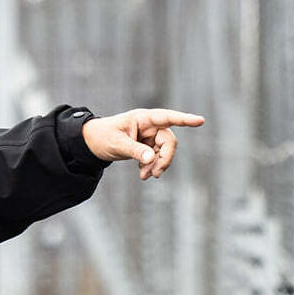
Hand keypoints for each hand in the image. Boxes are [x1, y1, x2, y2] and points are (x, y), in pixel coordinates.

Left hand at [81, 108, 204, 179]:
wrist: (94, 143)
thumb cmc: (104, 137)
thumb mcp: (117, 144)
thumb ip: (135, 151)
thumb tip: (151, 159)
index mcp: (143, 118)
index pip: (167, 117)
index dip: (184, 119)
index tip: (199, 121)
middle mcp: (150, 125)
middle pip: (169, 141)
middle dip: (165, 158)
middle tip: (155, 174)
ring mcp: (151, 136)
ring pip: (165, 152)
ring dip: (158, 165)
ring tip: (144, 176)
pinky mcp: (149, 146)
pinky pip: (158, 157)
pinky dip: (152, 167)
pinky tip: (142, 173)